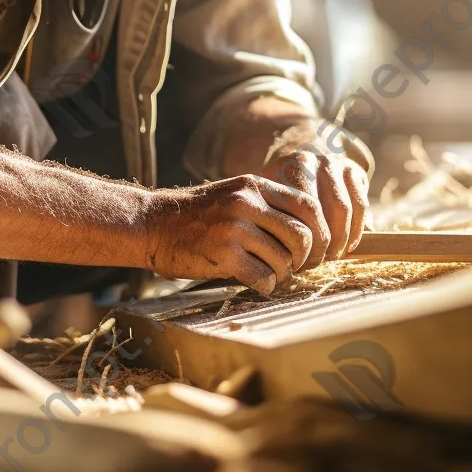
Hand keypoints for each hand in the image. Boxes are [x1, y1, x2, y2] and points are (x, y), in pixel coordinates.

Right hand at [141, 175, 334, 295]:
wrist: (154, 223)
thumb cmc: (198, 214)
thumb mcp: (234, 194)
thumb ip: (267, 205)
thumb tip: (310, 232)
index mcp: (254, 185)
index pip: (308, 206)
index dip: (318, 233)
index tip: (312, 249)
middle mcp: (247, 202)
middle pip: (302, 236)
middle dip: (304, 258)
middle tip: (294, 267)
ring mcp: (234, 228)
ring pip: (284, 259)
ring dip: (283, 274)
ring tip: (271, 275)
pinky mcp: (223, 255)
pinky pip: (263, 277)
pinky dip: (265, 286)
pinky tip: (256, 283)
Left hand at [260, 149, 368, 268]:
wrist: (300, 149)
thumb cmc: (279, 182)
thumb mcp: (267, 192)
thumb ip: (274, 217)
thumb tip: (281, 254)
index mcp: (288, 168)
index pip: (300, 210)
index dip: (303, 240)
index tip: (298, 260)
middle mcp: (312, 162)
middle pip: (321, 211)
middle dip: (322, 243)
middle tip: (317, 262)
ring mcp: (335, 164)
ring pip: (345, 210)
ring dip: (342, 240)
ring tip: (332, 256)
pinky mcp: (354, 170)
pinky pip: (360, 205)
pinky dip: (357, 230)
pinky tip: (348, 246)